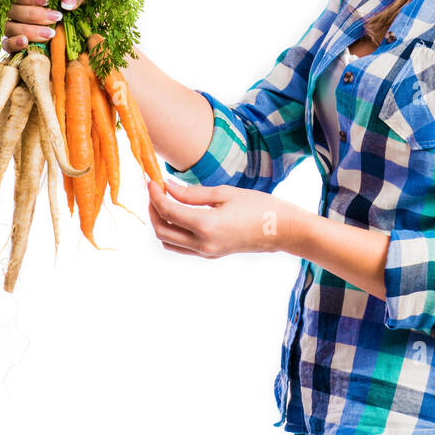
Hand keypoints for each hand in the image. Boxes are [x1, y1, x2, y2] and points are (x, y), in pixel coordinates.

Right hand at [1, 0, 93, 53]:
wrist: (92, 22)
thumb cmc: (84, 0)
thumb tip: (66, 4)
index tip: (47, 0)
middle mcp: (19, 6)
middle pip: (11, 9)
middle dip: (33, 15)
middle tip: (55, 18)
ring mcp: (17, 26)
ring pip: (9, 27)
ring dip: (28, 30)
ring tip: (50, 34)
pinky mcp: (20, 44)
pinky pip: (7, 44)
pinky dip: (13, 44)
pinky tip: (26, 43)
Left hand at [146, 177, 289, 257]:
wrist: (282, 230)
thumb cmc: (258, 206)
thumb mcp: (225, 193)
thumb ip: (192, 193)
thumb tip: (168, 188)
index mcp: (206, 226)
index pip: (168, 211)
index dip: (155, 195)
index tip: (152, 180)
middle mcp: (203, 244)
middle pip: (162, 230)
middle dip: (153, 209)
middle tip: (155, 190)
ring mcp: (207, 252)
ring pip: (168, 241)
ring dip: (161, 222)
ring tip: (164, 200)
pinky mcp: (211, 254)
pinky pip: (181, 246)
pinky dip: (173, 231)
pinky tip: (179, 213)